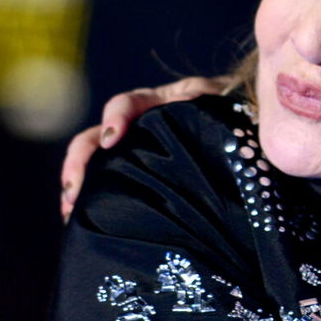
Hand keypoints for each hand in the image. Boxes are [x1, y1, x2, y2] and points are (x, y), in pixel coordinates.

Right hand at [60, 76, 229, 221]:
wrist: (250, 129)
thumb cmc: (238, 111)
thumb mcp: (223, 102)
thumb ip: (207, 98)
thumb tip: (188, 98)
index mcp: (159, 103)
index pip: (126, 104)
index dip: (115, 117)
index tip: (111, 138)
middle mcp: (138, 126)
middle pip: (96, 137)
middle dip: (79, 162)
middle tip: (74, 190)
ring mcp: (136, 151)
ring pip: (96, 164)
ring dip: (78, 186)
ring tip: (70, 213)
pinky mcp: (140, 174)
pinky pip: (109, 185)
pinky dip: (93, 201)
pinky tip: (84, 222)